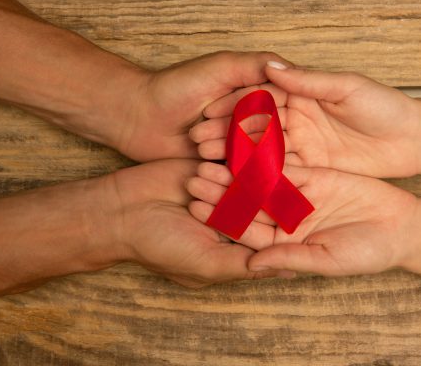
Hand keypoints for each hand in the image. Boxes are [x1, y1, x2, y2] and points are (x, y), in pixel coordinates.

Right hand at [104, 159, 279, 286]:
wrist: (121, 209)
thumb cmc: (161, 245)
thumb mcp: (205, 263)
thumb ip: (244, 265)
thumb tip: (289, 272)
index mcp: (236, 244)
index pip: (268, 236)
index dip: (282, 227)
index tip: (299, 217)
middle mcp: (234, 218)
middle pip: (263, 206)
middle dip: (269, 198)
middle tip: (288, 188)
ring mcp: (224, 191)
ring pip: (251, 181)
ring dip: (252, 176)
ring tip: (266, 169)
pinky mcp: (212, 167)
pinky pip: (234, 161)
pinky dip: (239, 156)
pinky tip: (250, 148)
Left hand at [116, 51, 290, 160]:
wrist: (138, 117)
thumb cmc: (175, 86)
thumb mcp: (219, 67)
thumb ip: (256, 66)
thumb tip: (294, 70)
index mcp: (259, 94)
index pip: (280, 105)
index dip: (262, 106)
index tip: (236, 103)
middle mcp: (256, 121)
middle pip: (271, 133)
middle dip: (240, 130)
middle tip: (206, 119)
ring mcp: (243, 146)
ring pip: (256, 157)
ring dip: (228, 150)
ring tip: (197, 140)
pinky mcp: (228, 168)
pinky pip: (241, 175)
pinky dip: (227, 172)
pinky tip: (208, 165)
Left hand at [185, 162, 416, 275]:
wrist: (403, 226)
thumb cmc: (369, 251)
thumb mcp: (328, 259)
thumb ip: (290, 259)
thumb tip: (252, 266)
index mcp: (284, 243)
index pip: (246, 230)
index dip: (221, 218)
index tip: (196, 207)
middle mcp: (285, 219)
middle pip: (247, 202)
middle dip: (221, 189)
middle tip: (194, 174)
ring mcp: (297, 196)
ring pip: (261, 179)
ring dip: (237, 167)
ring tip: (211, 153)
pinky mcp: (312, 175)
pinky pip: (286, 161)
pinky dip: (266, 151)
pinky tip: (244, 138)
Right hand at [190, 62, 420, 177]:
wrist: (411, 140)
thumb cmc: (383, 107)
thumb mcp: (346, 88)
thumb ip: (307, 80)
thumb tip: (269, 66)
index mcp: (302, 95)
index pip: (260, 99)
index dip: (233, 105)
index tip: (207, 112)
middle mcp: (296, 120)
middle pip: (255, 127)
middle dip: (226, 134)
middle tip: (198, 142)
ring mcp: (302, 146)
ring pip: (262, 152)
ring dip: (235, 157)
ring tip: (208, 163)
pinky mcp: (310, 169)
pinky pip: (279, 174)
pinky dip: (258, 178)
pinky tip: (235, 182)